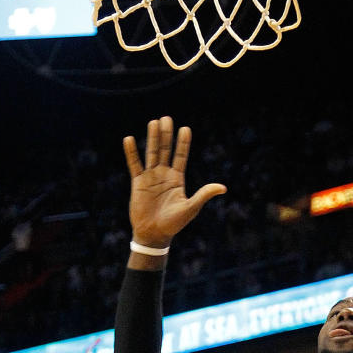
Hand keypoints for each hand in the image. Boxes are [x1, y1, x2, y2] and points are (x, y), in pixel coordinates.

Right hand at [123, 116, 225, 248]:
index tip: (185, 129)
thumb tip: (223, 187)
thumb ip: (204, 195)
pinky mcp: (138, 183)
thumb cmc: (174, 224)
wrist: (154, 234)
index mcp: (177, 179)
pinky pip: (134, 164)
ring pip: (151, 153)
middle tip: (167, 118)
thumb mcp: (191, 208)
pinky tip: (129, 139)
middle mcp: (164, 175)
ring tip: (153, 122)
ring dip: (152, 138)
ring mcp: (150, 177)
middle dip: (166, 135)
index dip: (183, 143)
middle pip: (165, 150)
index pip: (181, 156)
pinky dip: (131, 153)